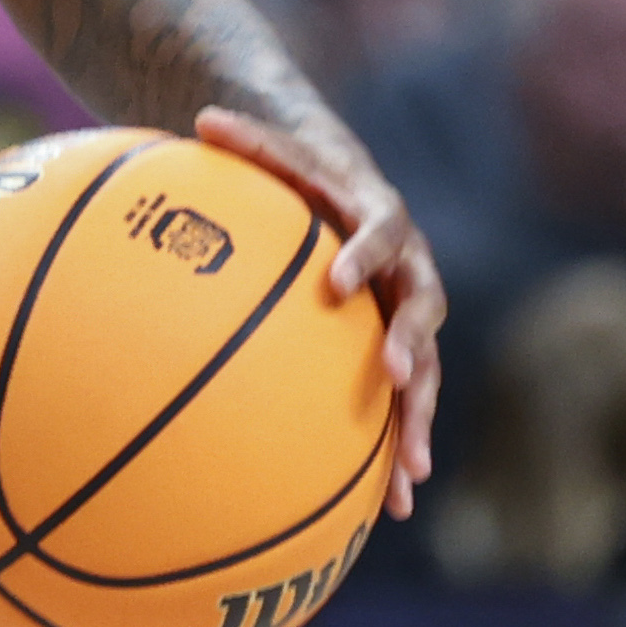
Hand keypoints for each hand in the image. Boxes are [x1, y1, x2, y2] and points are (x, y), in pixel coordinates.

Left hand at [197, 107, 444, 518]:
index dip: (364, 255)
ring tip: (410, 471)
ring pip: (425, 373)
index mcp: (380, 219)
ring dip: (419, 418)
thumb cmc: (299, 171)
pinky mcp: (399, 354)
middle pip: (422, 311)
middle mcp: (409, 271)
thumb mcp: (276, 151)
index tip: (336, 284)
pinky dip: (399, 450)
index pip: (381, 232)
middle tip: (394, 378)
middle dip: (411, 345)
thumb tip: (200, 118)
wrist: (344, 190)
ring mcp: (409, 317)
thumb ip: (249, 141)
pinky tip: (392, 508)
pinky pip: (405, 407)